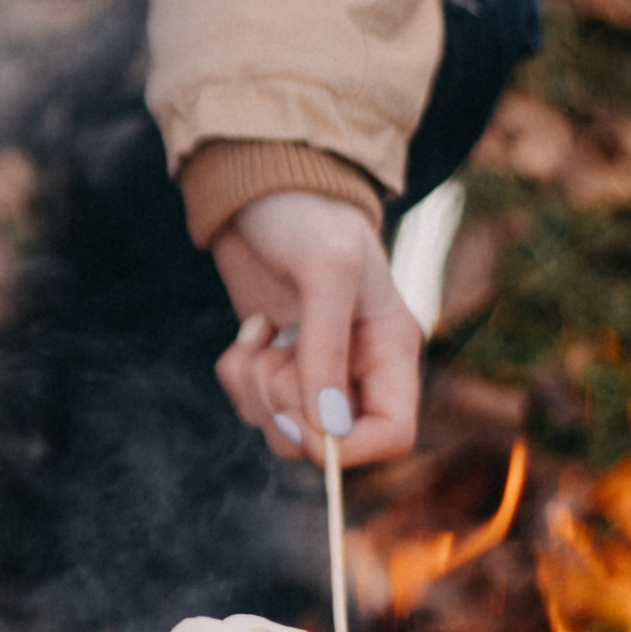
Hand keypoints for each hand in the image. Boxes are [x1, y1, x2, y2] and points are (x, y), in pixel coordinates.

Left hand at [211, 191, 421, 467]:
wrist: (260, 186)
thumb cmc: (309, 216)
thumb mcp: (327, 272)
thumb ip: (326, 351)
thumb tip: (328, 426)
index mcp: (391, 352)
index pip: (393, 434)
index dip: (351, 446)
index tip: (311, 422)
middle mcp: (356, 369)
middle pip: (326, 441)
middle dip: (288, 406)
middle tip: (277, 356)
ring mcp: (311, 369)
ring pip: (282, 428)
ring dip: (257, 389)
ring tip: (263, 334)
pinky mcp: (271, 362)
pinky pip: (249, 403)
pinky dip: (237, 373)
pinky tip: (252, 328)